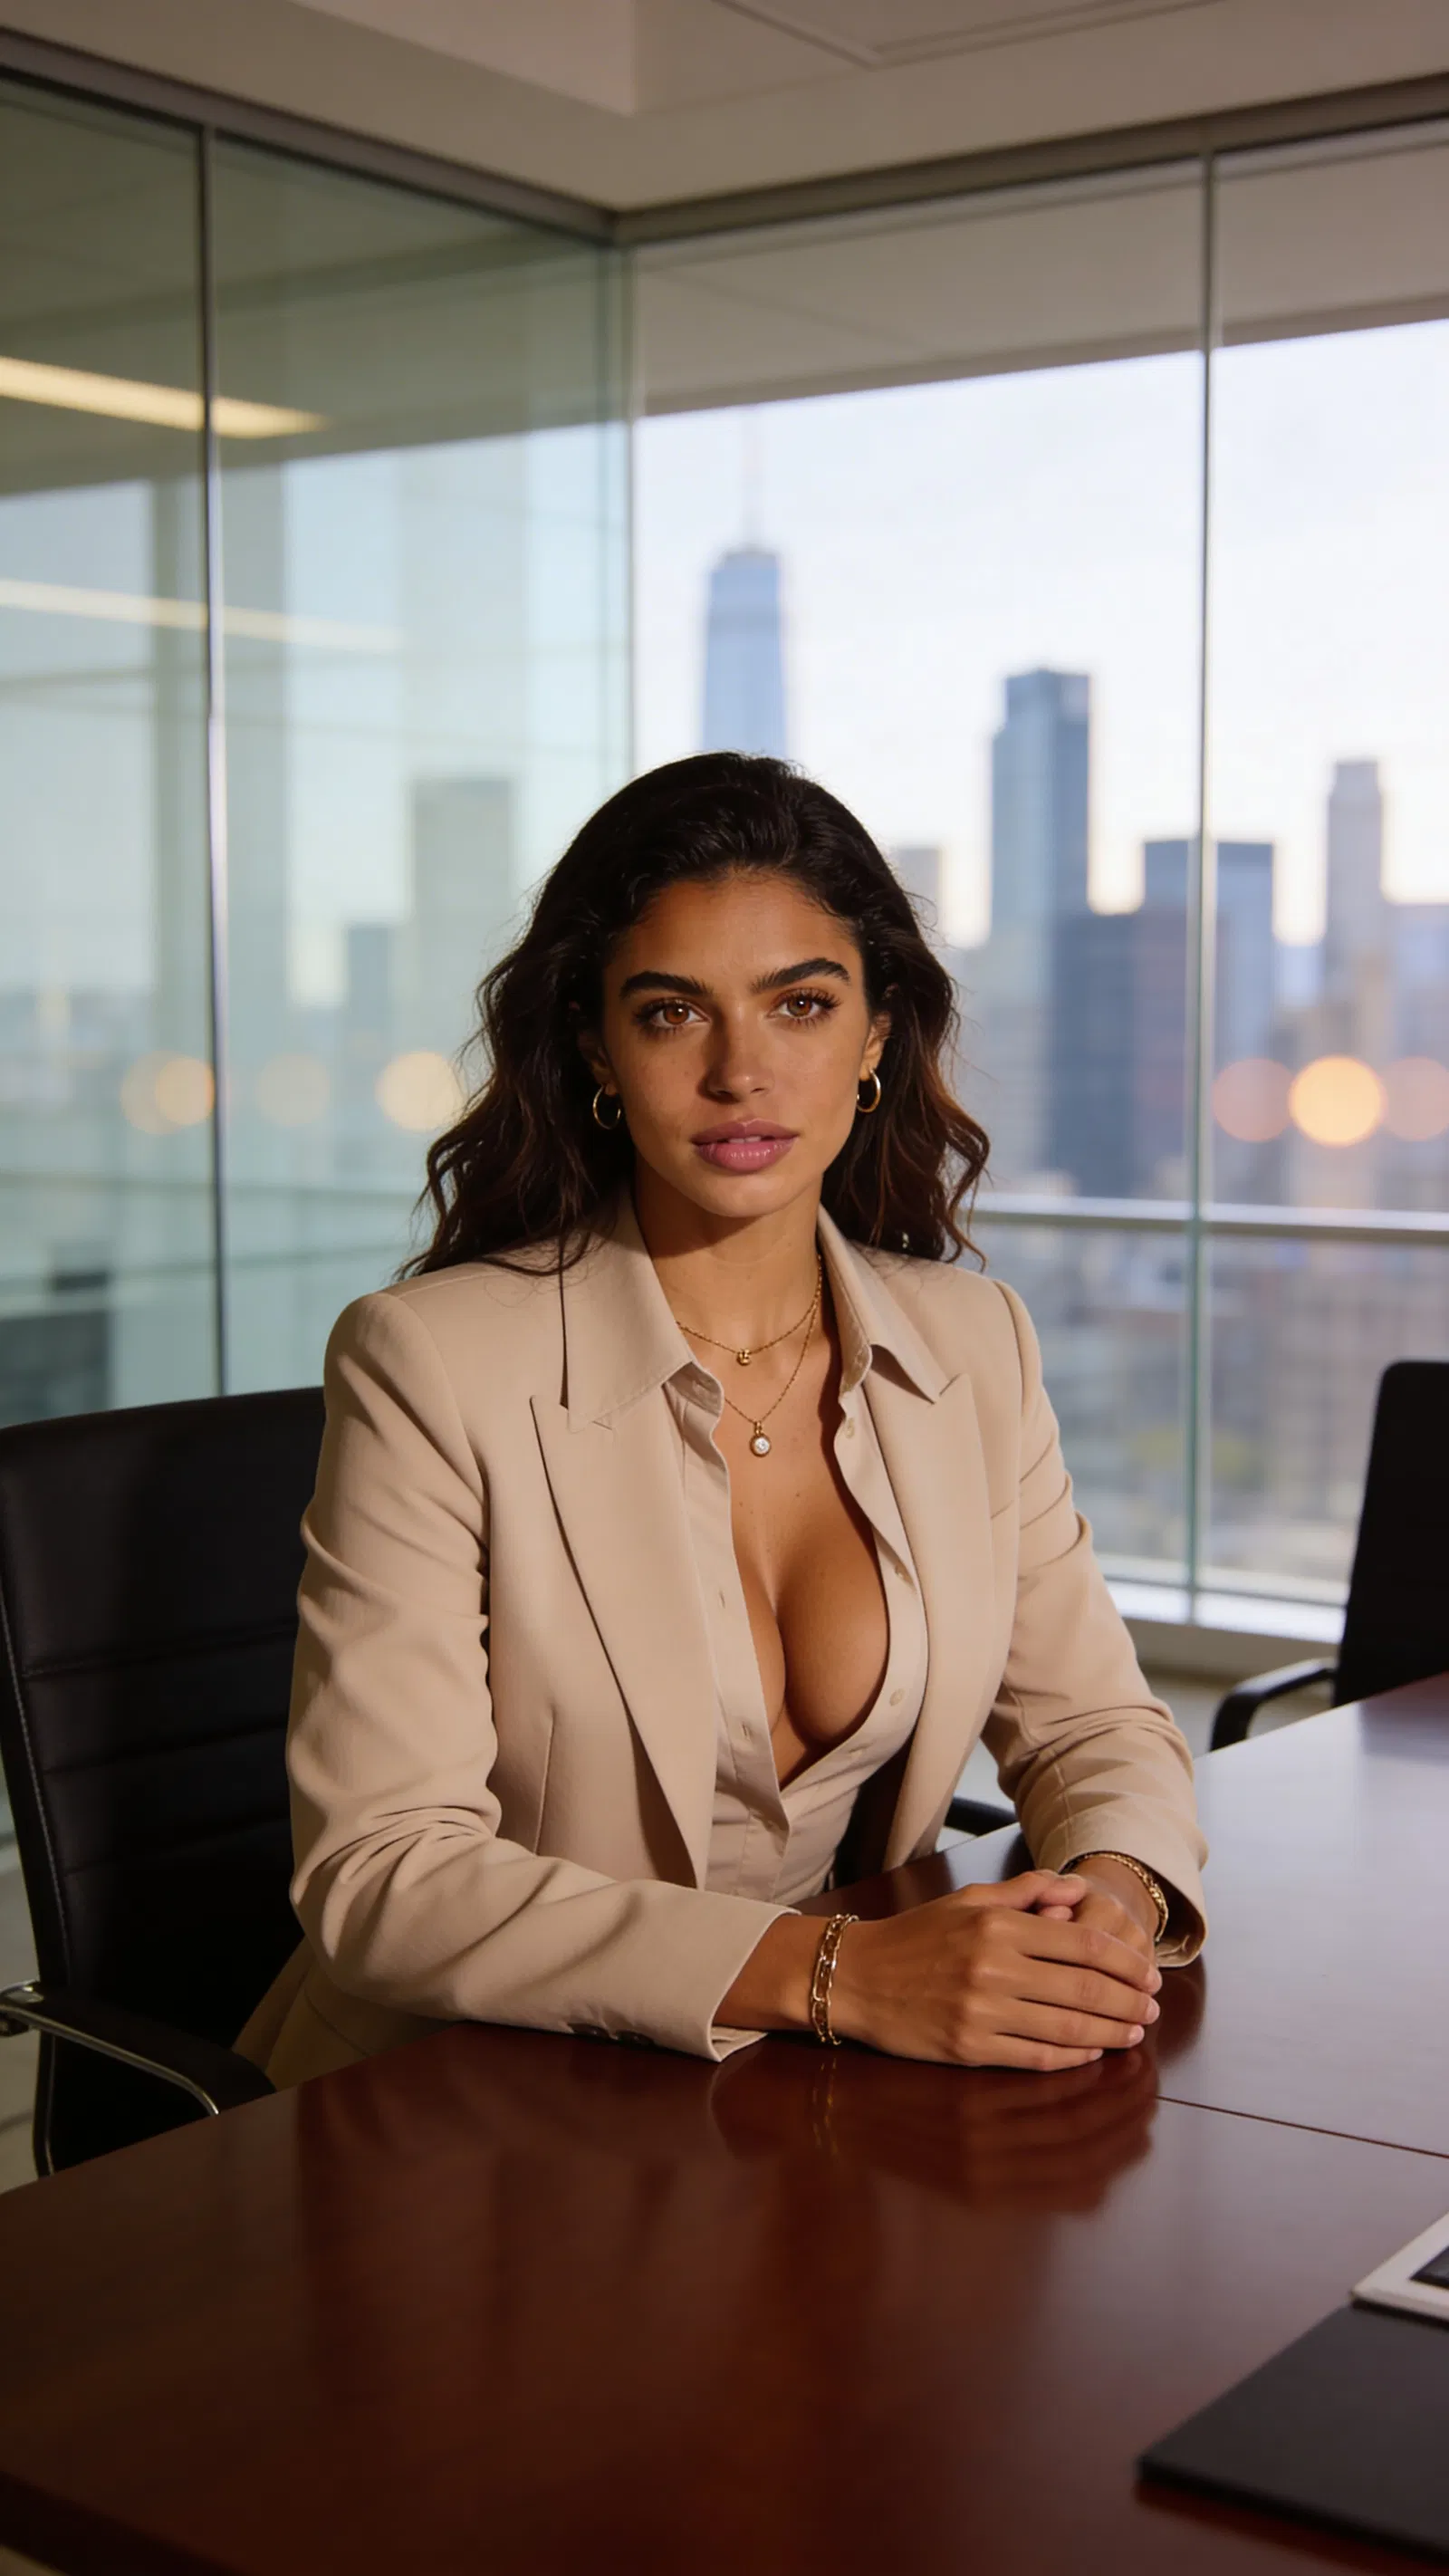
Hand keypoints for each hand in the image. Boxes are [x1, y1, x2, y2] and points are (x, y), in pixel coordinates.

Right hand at [828, 1869, 1161, 2071]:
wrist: (856, 1977)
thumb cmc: (915, 1936)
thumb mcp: (967, 1900)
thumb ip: (1025, 1890)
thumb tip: (1075, 1889)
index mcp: (997, 1926)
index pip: (1082, 1943)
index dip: (1125, 1962)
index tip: (1149, 1973)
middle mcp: (993, 1968)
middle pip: (1084, 1988)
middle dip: (1128, 2000)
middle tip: (1153, 2008)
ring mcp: (982, 2012)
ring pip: (1067, 2026)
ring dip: (1110, 2032)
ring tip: (1133, 2032)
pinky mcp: (969, 2048)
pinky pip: (1036, 2056)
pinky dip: (1073, 2056)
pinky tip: (1092, 2052)